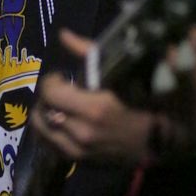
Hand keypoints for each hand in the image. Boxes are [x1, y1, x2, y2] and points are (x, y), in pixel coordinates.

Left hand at [31, 29, 154, 161]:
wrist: (154, 143)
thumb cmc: (139, 103)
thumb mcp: (118, 73)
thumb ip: (88, 53)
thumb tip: (63, 34)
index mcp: (94, 109)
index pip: (51, 92)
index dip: (52, 80)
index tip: (62, 76)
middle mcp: (82, 132)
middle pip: (43, 109)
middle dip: (47, 96)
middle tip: (58, 90)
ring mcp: (78, 150)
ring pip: (41, 129)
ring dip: (44, 113)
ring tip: (56, 106)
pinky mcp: (77, 161)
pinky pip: (48, 145)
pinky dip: (48, 131)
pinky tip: (57, 122)